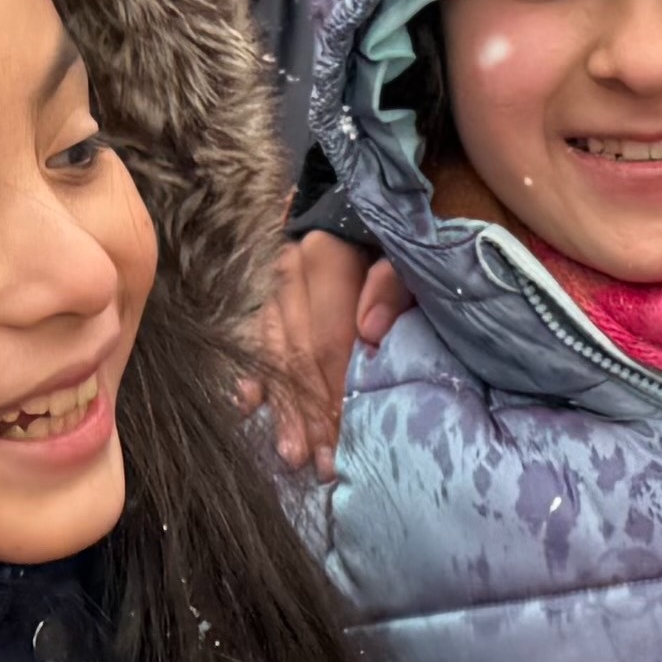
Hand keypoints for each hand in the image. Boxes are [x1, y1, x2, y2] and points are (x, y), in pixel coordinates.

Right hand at [258, 233, 406, 470]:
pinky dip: (256, 375)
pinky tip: (247, 405)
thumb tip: (369, 334)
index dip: (339, 395)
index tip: (349, 442)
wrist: (381, 196)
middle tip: (323, 465)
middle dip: (312, 415)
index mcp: (328, 257)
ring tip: (293, 455)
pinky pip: (258, 339)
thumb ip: (395, 284)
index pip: (330, 342)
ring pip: (277, 354)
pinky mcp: (272, 293)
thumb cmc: (412, 229)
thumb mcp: (414, 249)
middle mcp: (292, 269)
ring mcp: (278, 283)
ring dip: (285, 407)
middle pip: (300, 356)